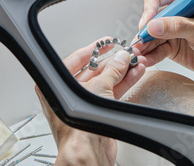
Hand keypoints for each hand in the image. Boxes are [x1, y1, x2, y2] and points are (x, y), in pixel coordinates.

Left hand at [35, 38, 145, 165]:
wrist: (87, 151)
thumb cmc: (78, 126)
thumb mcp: (99, 87)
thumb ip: (112, 70)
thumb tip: (120, 58)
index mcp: (57, 84)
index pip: (77, 60)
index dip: (94, 49)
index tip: (107, 43)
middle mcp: (68, 94)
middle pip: (93, 71)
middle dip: (113, 62)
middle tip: (126, 53)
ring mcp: (83, 105)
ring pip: (105, 82)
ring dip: (122, 72)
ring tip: (135, 62)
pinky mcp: (97, 114)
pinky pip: (112, 94)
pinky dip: (123, 84)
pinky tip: (134, 74)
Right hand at [136, 0, 193, 79]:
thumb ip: (178, 27)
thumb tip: (155, 25)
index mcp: (182, 0)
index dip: (149, 11)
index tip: (147, 24)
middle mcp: (174, 14)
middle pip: (149, 20)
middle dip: (143, 32)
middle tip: (139, 43)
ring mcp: (171, 31)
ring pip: (150, 37)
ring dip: (143, 46)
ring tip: (139, 55)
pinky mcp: (171, 47)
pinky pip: (155, 51)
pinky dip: (150, 56)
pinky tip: (146, 60)